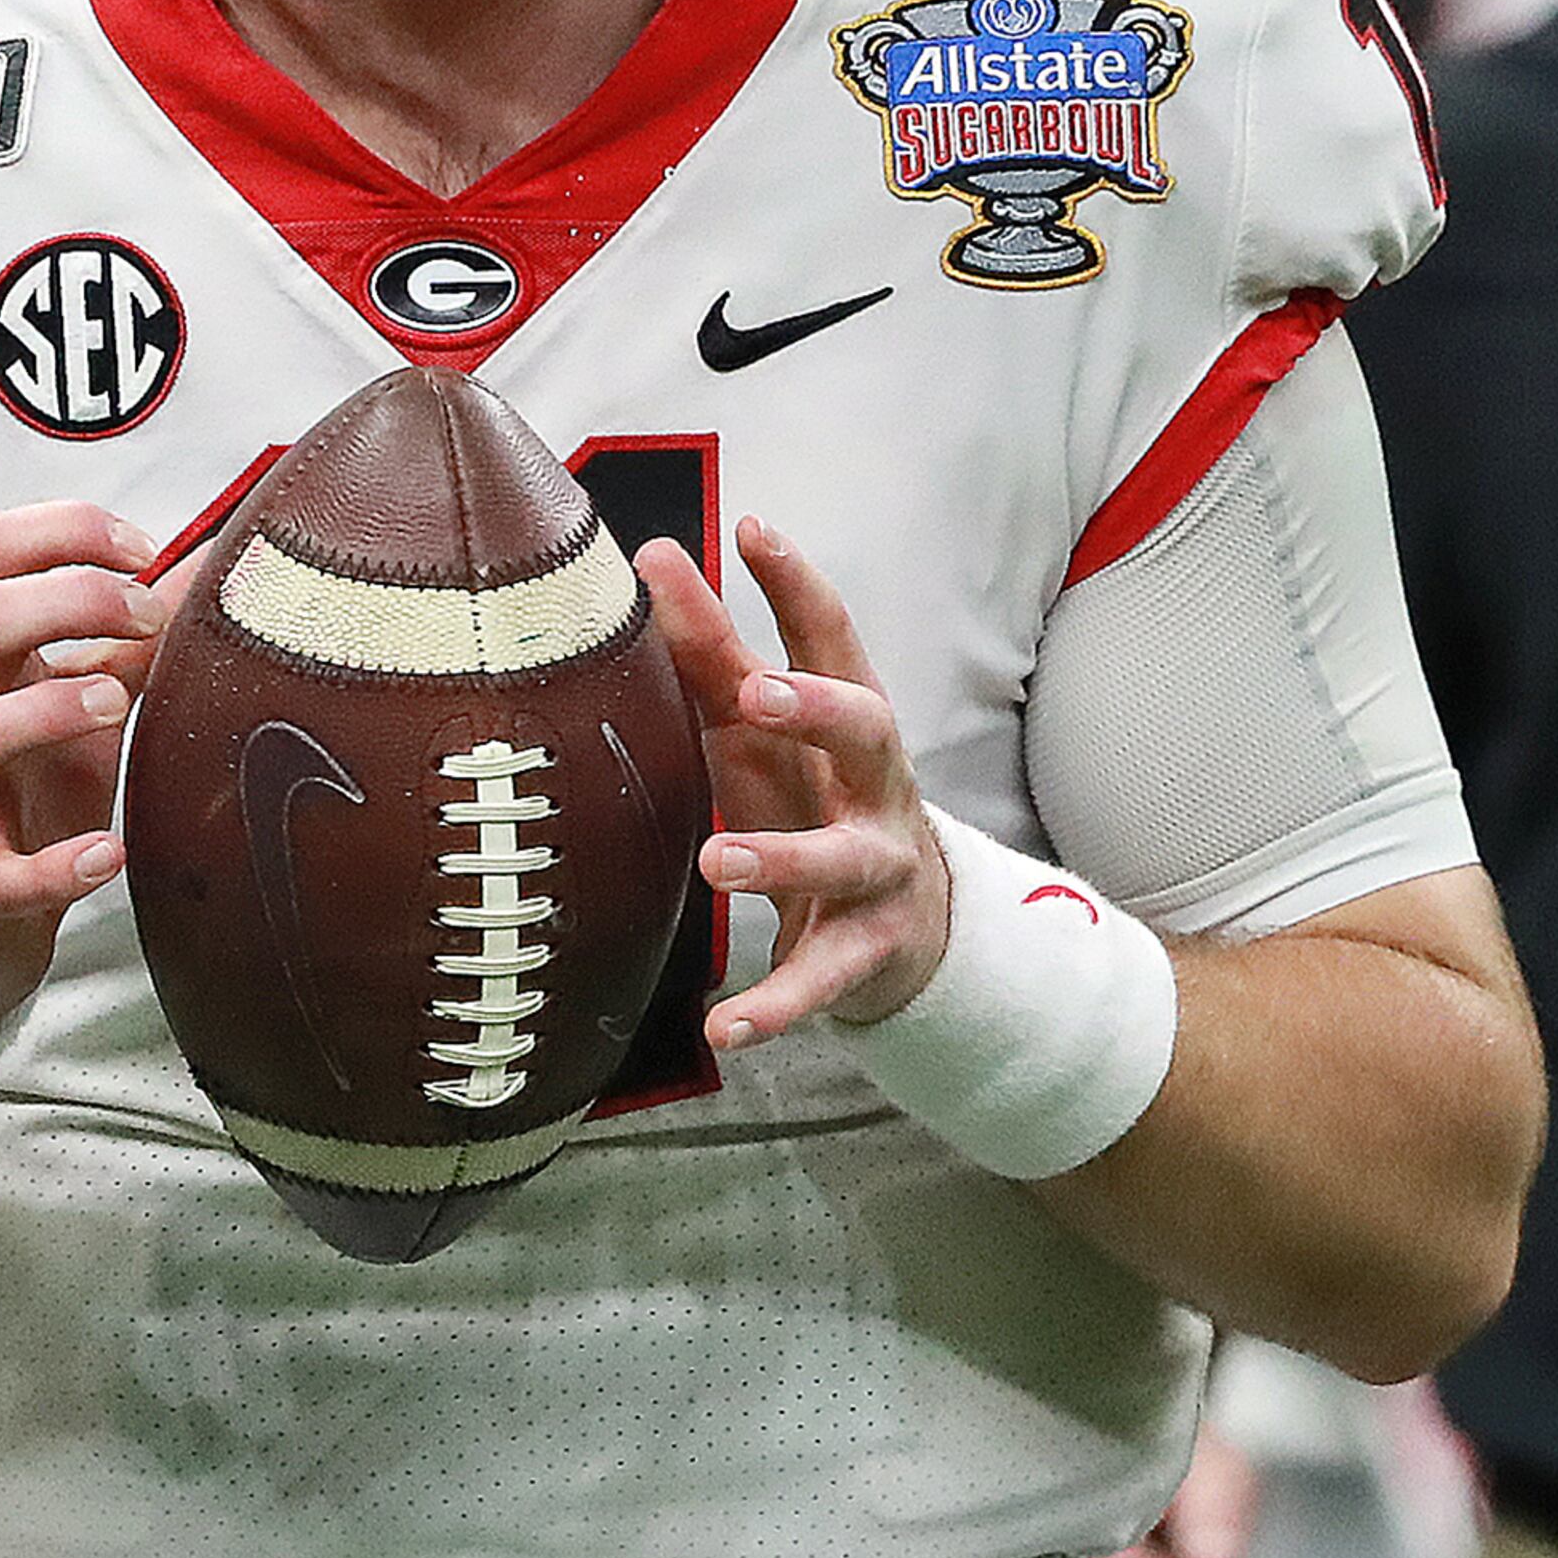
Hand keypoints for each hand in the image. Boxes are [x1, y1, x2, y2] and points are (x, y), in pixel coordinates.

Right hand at [0, 502, 169, 1026]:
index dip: (65, 531)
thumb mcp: (88, 704)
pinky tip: (109, 855)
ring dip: (45, 711)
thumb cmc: (30, 793)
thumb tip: (217, 564)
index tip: (143, 550)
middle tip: (149, 618)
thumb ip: (139, 640)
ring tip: (115, 702)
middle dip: (70, 600)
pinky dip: (53, 867)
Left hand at [636, 516, 948, 1050]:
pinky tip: (725, 1028)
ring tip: (721, 862)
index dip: (798, 585)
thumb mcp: (763, 733)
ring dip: (785, 858)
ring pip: (843, 860)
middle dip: (821, 710)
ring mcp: (878, 871)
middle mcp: (874, 788)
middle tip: (760, 694)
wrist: (905, 928)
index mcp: (846, 722)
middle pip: (869, 731)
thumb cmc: (813, 801)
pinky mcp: (865, 952)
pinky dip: (774, 1007)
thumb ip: (712, 652)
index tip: (754, 530)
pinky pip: (820, 980)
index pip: (832, 638)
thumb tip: (653, 555)